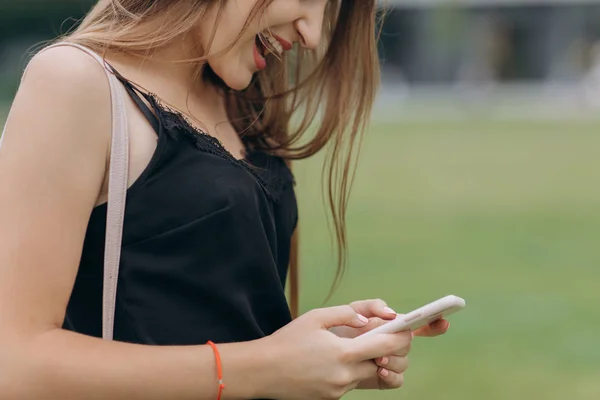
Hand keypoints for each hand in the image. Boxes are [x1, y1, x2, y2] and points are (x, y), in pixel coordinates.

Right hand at [260, 305, 413, 399]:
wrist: (262, 371)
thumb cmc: (287, 341)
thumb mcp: (316, 317)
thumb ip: (346, 313)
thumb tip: (368, 320)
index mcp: (344, 353)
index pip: (386, 347)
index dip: (401, 338)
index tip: (406, 330)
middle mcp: (345, 375)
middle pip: (384, 365)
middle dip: (389, 353)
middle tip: (382, 339)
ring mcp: (339, 390)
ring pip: (369, 376)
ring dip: (370, 363)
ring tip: (354, 349)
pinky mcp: (331, 398)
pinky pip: (351, 384)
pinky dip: (351, 372)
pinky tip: (333, 361)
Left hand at [330, 299, 449, 390]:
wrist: (315, 355)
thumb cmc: (333, 330)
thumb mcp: (350, 311)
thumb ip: (369, 306)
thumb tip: (391, 313)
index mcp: (389, 325)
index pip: (417, 323)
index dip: (433, 322)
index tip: (443, 320)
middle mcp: (392, 343)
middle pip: (408, 342)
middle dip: (401, 341)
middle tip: (388, 340)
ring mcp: (388, 361)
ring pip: (403, 361)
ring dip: (393, 358)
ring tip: (377, 357)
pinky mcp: (381, 378)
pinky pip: (396, 380)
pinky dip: (391, 375)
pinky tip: (379, 369)